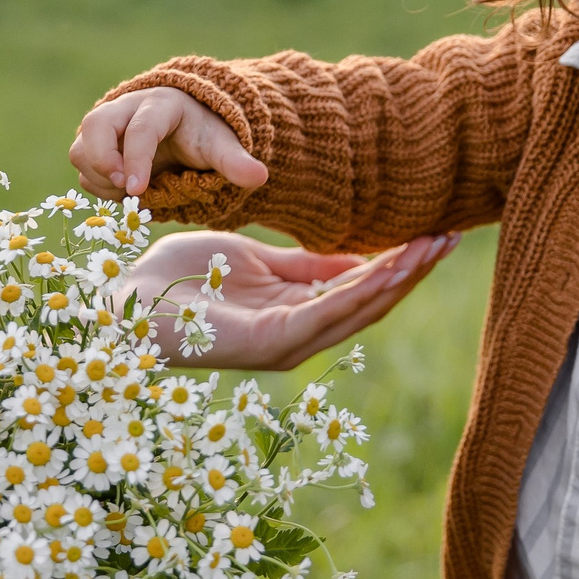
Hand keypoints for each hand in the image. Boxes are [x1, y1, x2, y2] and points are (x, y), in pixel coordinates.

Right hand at [70, 87, 267, 200]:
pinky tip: (124, 193)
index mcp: (160, 104)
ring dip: (98, 177)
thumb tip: (259, 176)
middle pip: (94, 125)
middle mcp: (126, 108)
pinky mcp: (94, 145)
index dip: (135, 159)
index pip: (140, 128)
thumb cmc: (204, 134)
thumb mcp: (222, 146)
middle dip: (102, 161)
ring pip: (81, 148)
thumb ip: (236, 162)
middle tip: (125, 189)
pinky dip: (97, 185)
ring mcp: (106, 126)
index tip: (137, 190)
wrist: (185, 128)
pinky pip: (82, 167)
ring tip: (130, 193)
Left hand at [120, 228, 458, 371]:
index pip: (359, 288)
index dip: (399, 263)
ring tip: (436, 248)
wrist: (125, 301)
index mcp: (292, 313)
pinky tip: (394, 266)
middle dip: (413, 270)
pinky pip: (328, 313)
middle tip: (453, 237)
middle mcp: (296, 336)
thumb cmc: (176, 279)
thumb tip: (355, 258)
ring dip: (400, 278)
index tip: (435, 234)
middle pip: (370, 302)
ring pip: (358, 309)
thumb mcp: (251, 259)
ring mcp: (286, 344)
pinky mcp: (270, 343)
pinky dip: (364, 289)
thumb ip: (300, 265)